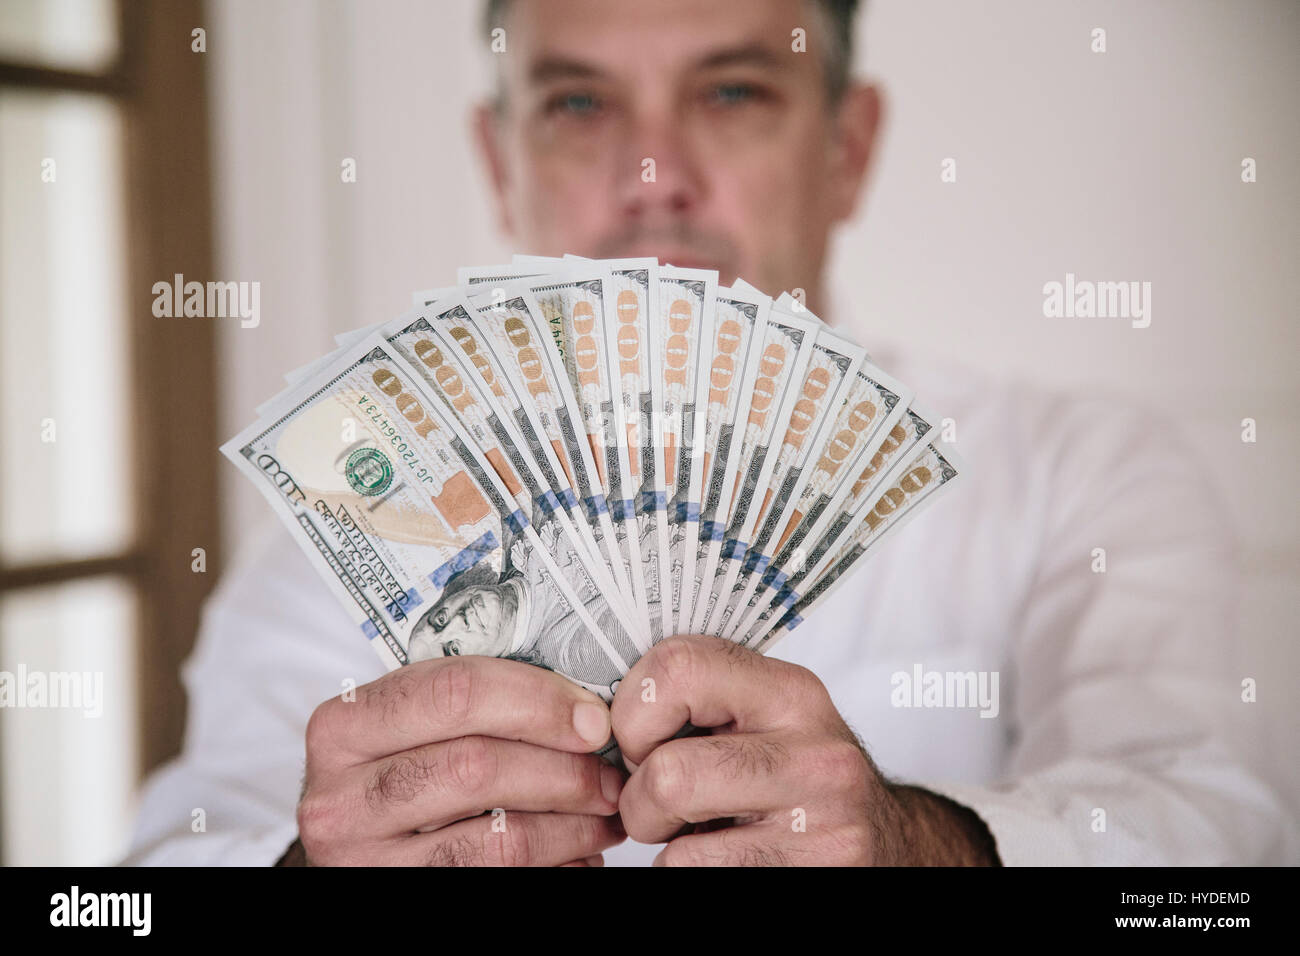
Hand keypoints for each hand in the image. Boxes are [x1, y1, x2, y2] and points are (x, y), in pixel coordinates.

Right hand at [286, 656, 626, 865]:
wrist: (351, 838)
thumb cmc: (396, 767)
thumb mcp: (409, 723)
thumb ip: (473, 702)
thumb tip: (582, 705)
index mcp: (345, 726)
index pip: (455, 693)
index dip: (538, 702)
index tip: (592, 717)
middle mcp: (342, 797)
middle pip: (478, 768)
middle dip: (564, 769)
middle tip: (610, 773)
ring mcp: (365, 860)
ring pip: (496, 839)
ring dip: (570, 826)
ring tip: (606, 814)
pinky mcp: (401, 896)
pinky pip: (498, 881)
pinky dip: (554, 864)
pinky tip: (577, 850)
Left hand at [610, 635, 999, 865]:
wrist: (886, 844)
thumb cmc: (797, 776)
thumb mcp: (764, 715)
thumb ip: (699, 700)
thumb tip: (596, 714)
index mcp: (789, 691)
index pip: (674, 668)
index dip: (633, 712)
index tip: (643, 738)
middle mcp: (813, 754)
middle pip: (666, 772)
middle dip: (640, 798)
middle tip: (664, 800)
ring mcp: (818, 825)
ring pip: (676, 844)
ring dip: (663, 843)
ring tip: (696, 831)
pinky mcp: (811, 877)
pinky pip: (695, 878)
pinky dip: (689, 871)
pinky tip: (726, 856)